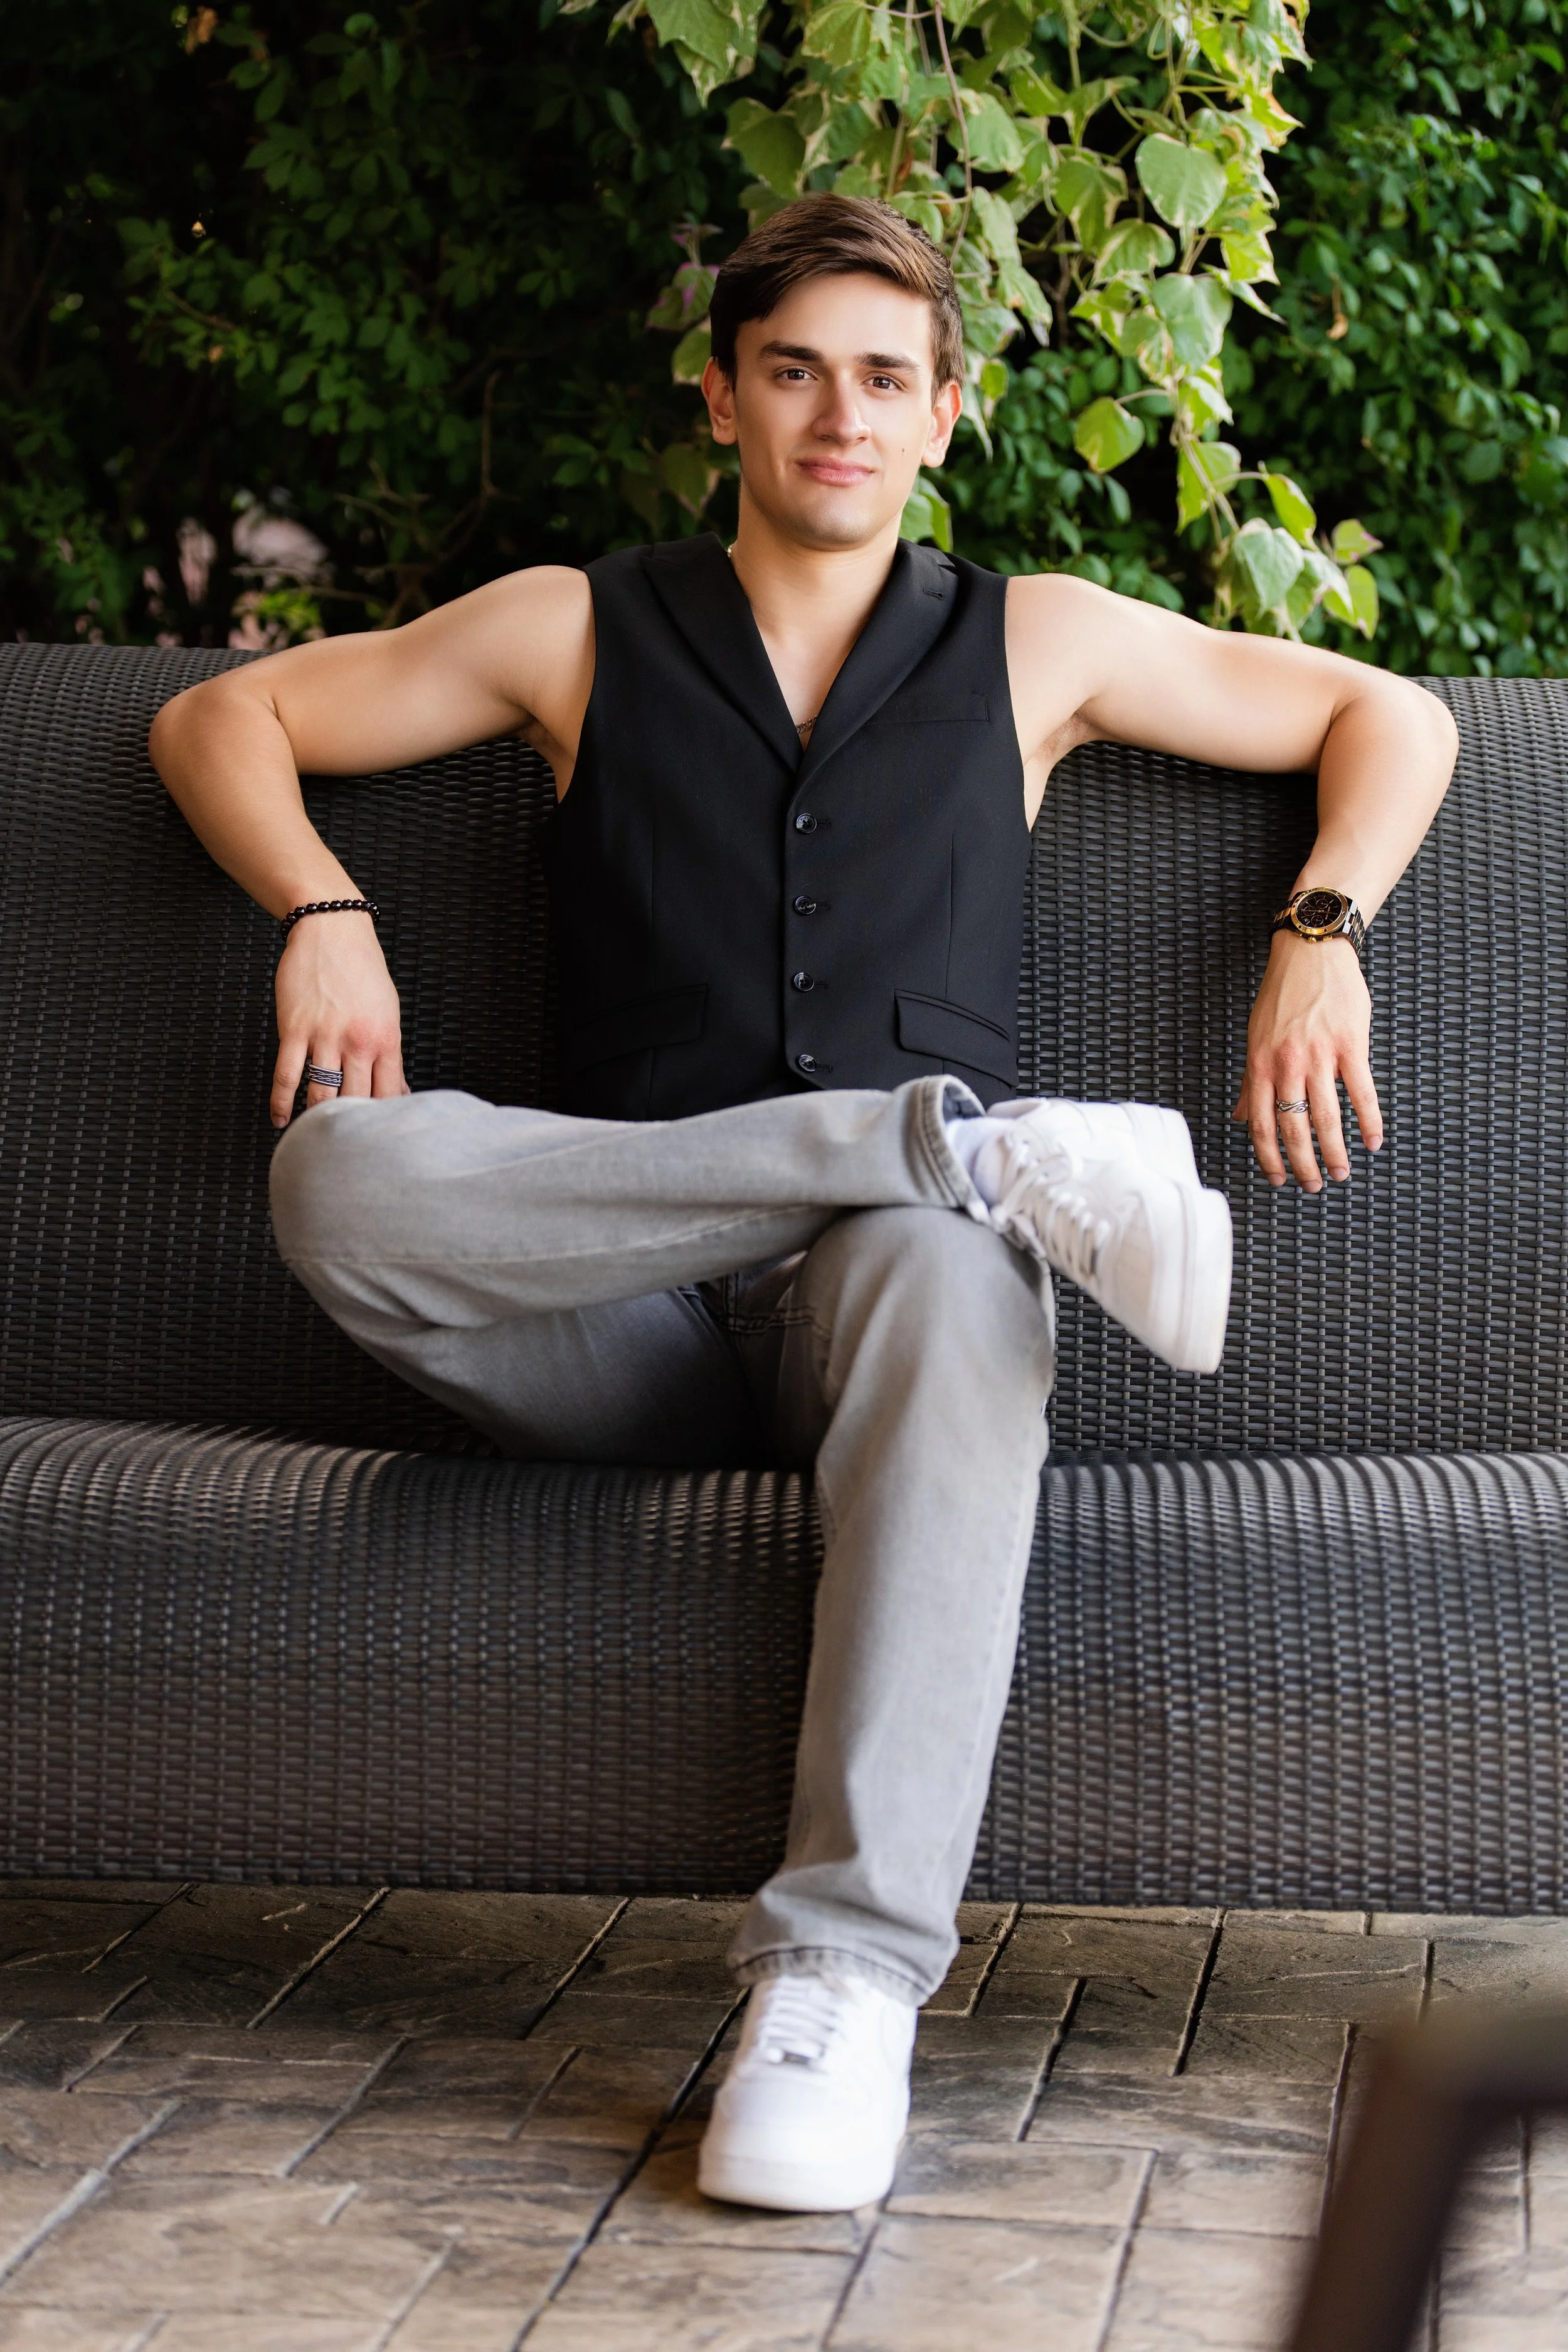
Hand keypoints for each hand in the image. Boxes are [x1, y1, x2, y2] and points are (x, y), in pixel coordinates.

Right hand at [271, 913, 407, 1127]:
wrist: (331, 930)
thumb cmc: (363, 970)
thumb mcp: (388, 1011)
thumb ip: (390, 1054)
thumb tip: (398, 1089)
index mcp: (386, 1039)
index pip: (389, 1095)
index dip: (383, 1123)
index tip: (377, 1140)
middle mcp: (358, 1042)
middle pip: (356, 1101)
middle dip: (350, 1130)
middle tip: (344, 1148)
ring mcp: (325, 1036)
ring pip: (321, 1094)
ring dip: (316, 1122)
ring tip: (313, 1139)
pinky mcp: (295, 1029)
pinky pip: (287, 1075)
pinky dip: (281, 1102)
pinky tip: (281, 1120)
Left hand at [1232, 931, 1382, 1191]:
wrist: (1311, 953)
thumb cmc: (1282, 997)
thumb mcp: (1256, 1038)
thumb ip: (1251, 1082)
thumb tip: (1239, 1118)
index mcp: (1260, 1065)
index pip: (1260, 1125)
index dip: (1269, 1158)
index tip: (1278, 1180)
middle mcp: (1287, 1064)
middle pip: (1293, 1128)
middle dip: (1304, 1164)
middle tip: (1315, 1186)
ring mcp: (1320, 1055)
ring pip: (1326, 1117)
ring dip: (1335, 1152)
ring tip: (1341, 1173)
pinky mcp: (1350, 1045)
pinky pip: (1361, 1092)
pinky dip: (1369, 1122)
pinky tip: (1372, 1142)